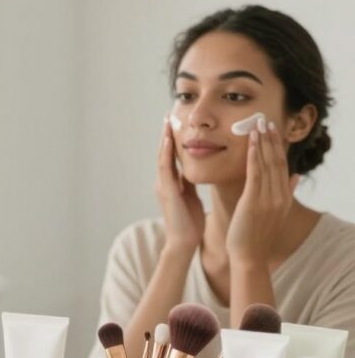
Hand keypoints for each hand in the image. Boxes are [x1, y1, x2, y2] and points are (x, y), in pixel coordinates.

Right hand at [155, 116, 204, 255]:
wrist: (184, 242)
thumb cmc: (190, 224)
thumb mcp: (191, 198)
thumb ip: (190, 184)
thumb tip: (194, 171)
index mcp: (171, 184)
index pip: (171, 157)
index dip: (173, 141)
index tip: (176, 124)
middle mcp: (163, 182)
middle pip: (164, 153)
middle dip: (167, 134)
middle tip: (169, 115)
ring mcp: (163, 185)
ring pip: (163, 156)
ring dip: (165, 138)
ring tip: (168, 121)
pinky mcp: (167, 190)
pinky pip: (166, 166)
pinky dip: (167, 151)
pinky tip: (170, 139)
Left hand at [226, 118, 299, 265]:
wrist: (249, 257)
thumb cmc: (255, 237)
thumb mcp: (275, 213)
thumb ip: (286, 193)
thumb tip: (294, 177)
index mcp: (284, 197)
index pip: (282, 166)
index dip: (278, 146)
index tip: (273, 130)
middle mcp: (279, 195)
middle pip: (277, 161)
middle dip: (271, 139)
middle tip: (266, 120)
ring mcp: (269, 198)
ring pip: (267, 164)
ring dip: (262, 142)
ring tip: (257, 124)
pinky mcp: (254, 202)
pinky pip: (255, 174)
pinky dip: (254, 156)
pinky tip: (251, 142)